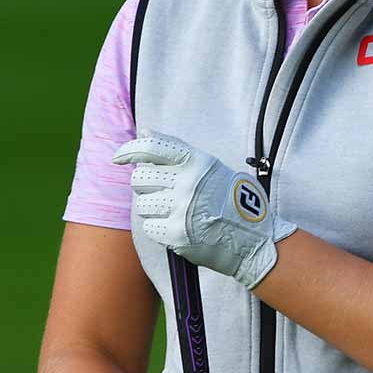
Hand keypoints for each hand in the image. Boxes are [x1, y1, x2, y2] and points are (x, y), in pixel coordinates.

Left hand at [113, 132, 297, 288]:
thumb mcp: (211, 168)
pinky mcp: (176, 233)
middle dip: (145, 186)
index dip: (130, 149)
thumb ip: (178, 152)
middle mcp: (188, 182)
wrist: (254, 240)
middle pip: (139, 178)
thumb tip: (144, 132)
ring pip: (141, 205)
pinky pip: (149, 227)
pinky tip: (176, 227)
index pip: (153, 147)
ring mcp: (181, 209)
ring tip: (173, 212)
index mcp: (198, 162)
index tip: (118, 157)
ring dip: (151, 209)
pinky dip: (158, 228)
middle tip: (162, 193)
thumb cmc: (231, 201)